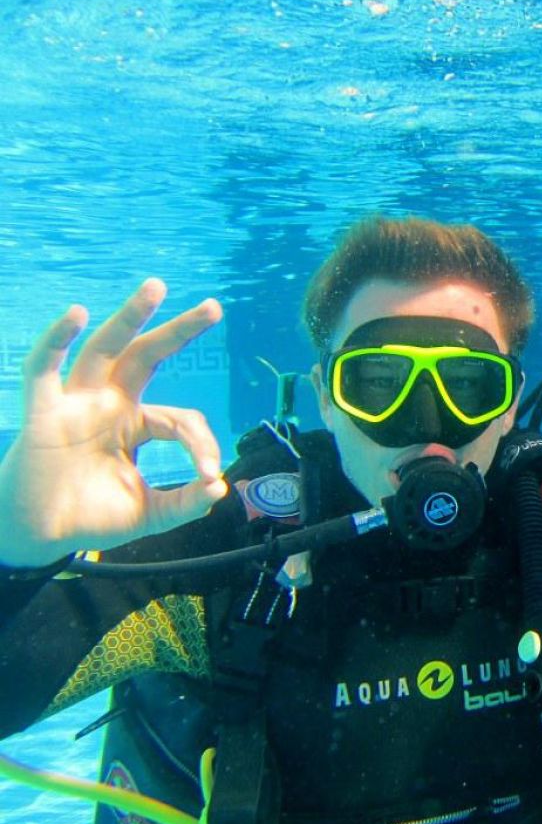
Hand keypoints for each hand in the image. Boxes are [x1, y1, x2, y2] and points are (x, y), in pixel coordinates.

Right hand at [0, 279, 227, 566]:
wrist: (41, 536)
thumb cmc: (92, 517)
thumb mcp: (149, 513)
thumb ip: (183, 503)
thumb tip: (219, 489)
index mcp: (137, 424)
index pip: (181, 420)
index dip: (201, 445)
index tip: (209, 474)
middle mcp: (110, 403)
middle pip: (147, 356)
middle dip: (179, 330)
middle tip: (214, 306)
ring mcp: (77, 403)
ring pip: (105, 349)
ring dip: (130, 317)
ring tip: (157, 287)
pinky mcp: (42, 412)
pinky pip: (44, 368)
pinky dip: (57, 339)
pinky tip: (78, 314)